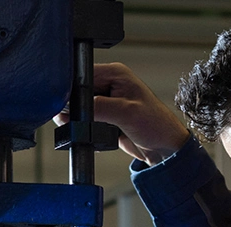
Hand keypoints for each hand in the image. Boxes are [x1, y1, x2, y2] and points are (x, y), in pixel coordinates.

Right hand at [55, 62, 189, 164]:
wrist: (164, 150)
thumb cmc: (157, 126)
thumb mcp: (126, 112)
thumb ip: (100, 107)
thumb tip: (77, 108)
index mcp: (116, 74)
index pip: (83, 73)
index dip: (71, 88)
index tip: (66, 102)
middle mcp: (110, 84)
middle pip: (78, 90)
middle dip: (73, 105)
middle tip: (75, 118)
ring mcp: (107, 101)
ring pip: (79, 106)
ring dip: (78, 118)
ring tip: (85, 126)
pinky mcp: (105, 117)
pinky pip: (86, 119)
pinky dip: (84, 127)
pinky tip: (91, 132)